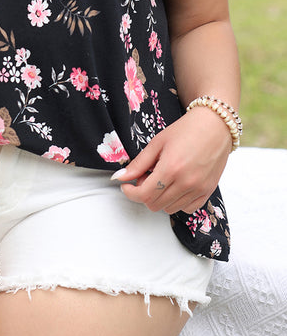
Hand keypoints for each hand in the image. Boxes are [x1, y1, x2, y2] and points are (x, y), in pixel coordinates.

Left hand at [113, 107, 231, 213]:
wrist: (215, 126)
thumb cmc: (186, 130)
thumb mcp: (157, 143)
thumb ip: (138, 163)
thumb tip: (119, 177)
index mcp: (171, 168)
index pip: (144, 195)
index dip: (130, 192)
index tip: (126, 185)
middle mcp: (186, 182)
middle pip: (155, 204)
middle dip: (144, 193)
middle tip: (146, 176)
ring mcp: (199, 189)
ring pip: (169, 209)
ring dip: (160, 197)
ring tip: (163, 178)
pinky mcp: (208, 192)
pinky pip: (187, 209)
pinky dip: (177, 201)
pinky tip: (176, 185)